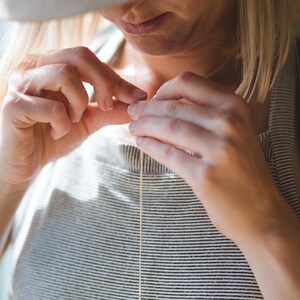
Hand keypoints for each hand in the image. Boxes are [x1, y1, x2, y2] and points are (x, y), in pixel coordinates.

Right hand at [0, 46, 146, 184]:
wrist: (27, 161)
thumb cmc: (53, 136)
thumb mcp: (88, 120)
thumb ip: (111, 109)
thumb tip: (139, 100)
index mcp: (52, 64)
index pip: (90, 59)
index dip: (116, 78)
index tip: (136, 98)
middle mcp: (34, 66)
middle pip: (80, 56)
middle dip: (104, 84)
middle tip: (106, 107)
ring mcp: (21, 83)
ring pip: (64, 75)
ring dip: (79, 103)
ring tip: (73, 121)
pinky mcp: (14, 106)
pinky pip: (51, 107)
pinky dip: (62, 124)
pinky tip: (56, 132)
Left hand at [128, 72, 285, 245]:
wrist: (260, 212)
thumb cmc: (242, 170)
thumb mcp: (235, 132)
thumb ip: (208, 114)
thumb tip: (167, 103)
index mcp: (236, 106)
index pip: (189, 83)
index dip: (164, 89)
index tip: (152, 100)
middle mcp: (229, 123)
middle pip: (174, 106)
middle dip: (146, 109)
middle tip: (133, 113)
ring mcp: (219, 149)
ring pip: (168, 128)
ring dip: (144, 126)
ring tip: (133, 128)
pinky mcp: (205, 176)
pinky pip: (168, 154)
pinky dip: (149, 146)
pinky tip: (141, 143)